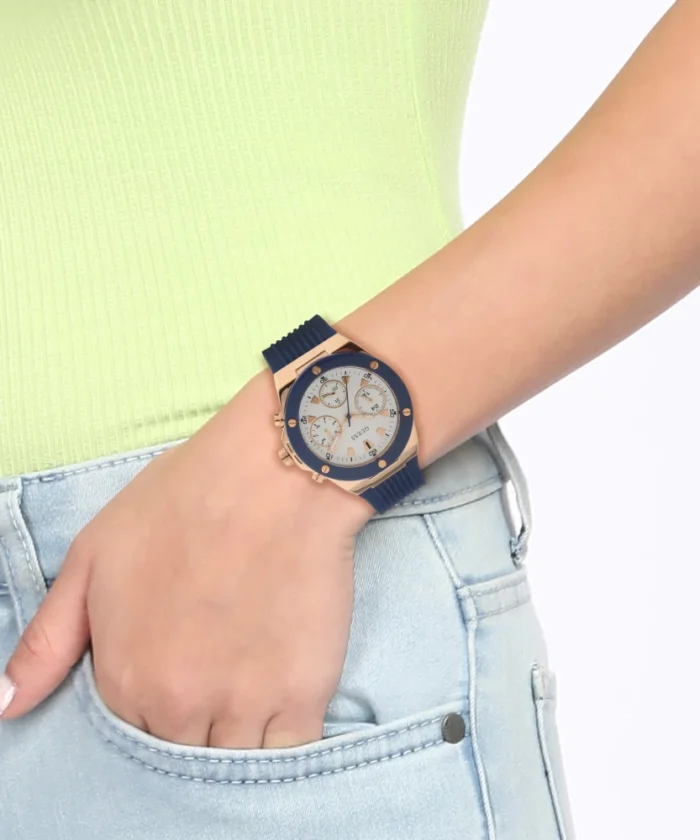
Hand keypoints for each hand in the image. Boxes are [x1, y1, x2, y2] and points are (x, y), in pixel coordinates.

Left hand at [0, 373, 373, 747]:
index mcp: (125, 677)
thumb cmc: (183, 502)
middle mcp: (179, 705)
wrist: (273, 476)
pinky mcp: (303, 693)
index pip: (132, 731)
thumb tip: (5, 707)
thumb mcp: (93, 556)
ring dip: (240, 730)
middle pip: (185, 751)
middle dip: (197, 720)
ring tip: (251, 672)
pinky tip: (283, 692)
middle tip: (219, 661)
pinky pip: (290, 749)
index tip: (180, 661)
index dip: (157, 699)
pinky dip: (284, 734)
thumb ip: (47, 641)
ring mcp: (244, 704)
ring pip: (235, 758)